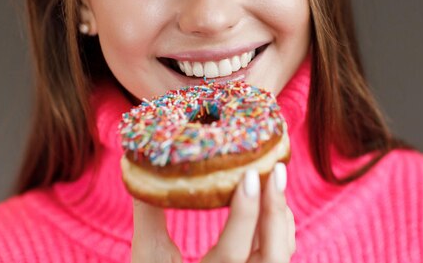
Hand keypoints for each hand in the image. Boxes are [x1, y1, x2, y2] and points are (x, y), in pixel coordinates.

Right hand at [131, 163, 295, 262]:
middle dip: (276, 209)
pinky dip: (277, 226)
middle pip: (273, 254)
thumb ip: (149, 217)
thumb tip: (142, 168)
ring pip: (281, 253)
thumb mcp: (148, 258)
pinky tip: (268, 201)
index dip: (244, 214)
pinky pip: (278, 253)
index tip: (250, 176)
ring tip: (274, 177)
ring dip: (279, 215)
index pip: (231, 253)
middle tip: (276, 169)